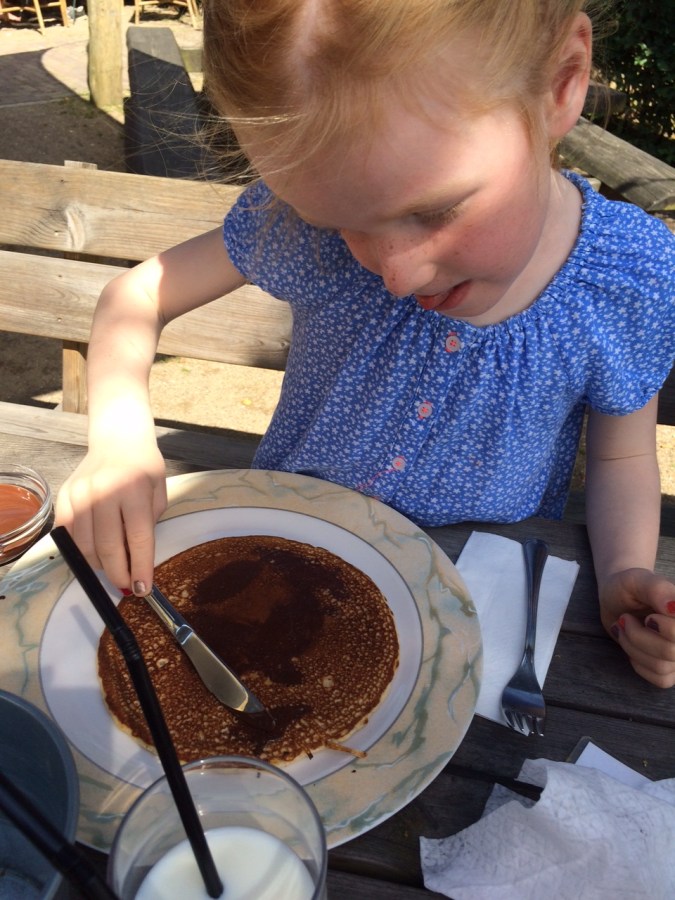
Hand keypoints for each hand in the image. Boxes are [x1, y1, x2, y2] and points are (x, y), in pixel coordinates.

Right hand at [55, 442, 166, 595]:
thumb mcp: (159, 492)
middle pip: (108, 548)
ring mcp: (80, 494)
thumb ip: (150, 524)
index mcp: (134, 490)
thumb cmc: (144, 467)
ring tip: (113, 567)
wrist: (118, 438)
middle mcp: (104, 493)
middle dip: (118, 574)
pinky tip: (95, 551)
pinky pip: (69, 535)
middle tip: (127, 586)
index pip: (138, 539)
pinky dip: (81, 549)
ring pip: (86, 546)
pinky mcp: (64, 496)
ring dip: (100, 565)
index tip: (143, 589)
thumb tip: (137, 560)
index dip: (141, 568)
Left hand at [599, 568, 674, 687]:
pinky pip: (660, 679)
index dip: (663, 628)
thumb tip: (674, 607)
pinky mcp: (673, 669)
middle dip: (638, 636)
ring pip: (661, 667)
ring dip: (633, 647)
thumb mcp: (637, 579)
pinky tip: (634, 646)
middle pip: (670, 652)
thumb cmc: (628, 587)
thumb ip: (657, 589)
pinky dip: (639, 663)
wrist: (617, 599)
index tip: (649, 617)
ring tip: (626, 628)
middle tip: (626, 619)